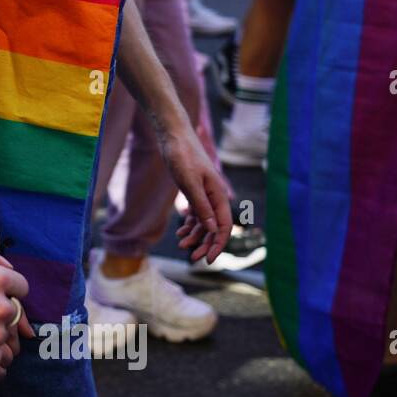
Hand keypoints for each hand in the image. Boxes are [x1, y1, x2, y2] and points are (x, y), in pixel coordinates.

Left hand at [161, 125, 232, 262]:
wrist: (173, 137)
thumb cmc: (182, 156)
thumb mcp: (190, 183)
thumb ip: (201, 206)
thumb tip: (212, 230)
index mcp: (218, 195)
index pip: (223, 226)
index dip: (217, 244)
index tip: (207, 260)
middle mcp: (214, 196)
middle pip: (214, 227)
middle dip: (205, 243)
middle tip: (192, 257)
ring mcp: (204, 194)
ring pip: (204, 221)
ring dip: (195, 235)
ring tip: (182, 245)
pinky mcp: (194, 190)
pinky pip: (196, 213)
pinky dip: (190, 224)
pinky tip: (181, 233)